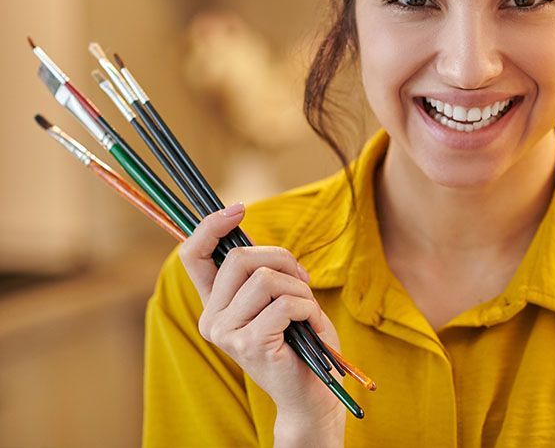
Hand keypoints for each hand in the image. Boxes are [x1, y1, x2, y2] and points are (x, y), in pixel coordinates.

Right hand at [177, 203, 344, 432]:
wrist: (311, 394)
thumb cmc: (300, 342)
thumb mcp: (279, 298)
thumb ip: (262, 271)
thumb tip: (253, 235)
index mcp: (215, 304)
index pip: (193, 255)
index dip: (211, 226)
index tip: (238, 208)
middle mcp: (212, 319)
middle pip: (241, 258)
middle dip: (283, 259)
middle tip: (302, 281)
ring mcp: (228, 334)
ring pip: (266, 279)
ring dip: (299, 288)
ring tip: (308, 310)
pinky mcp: (250, 345)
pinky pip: (285, 304)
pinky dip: (308, 308)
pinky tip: (312, 325)